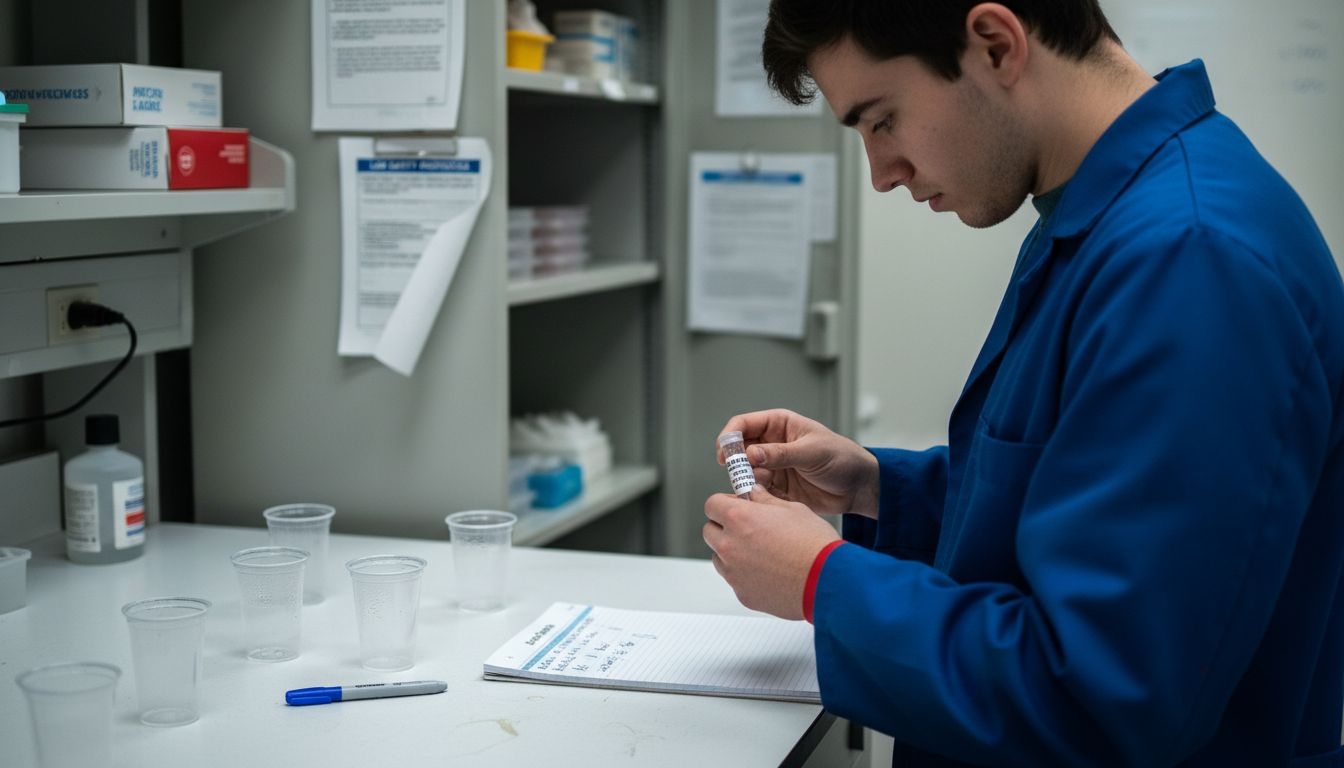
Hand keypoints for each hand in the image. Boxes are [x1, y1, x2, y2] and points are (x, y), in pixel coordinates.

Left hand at [703, 487, 839, 619]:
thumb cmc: (815, 545)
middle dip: (724, 527)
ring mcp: (734, 573)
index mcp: (739, 518)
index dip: (724, 503)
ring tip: (761, 552)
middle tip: (747, 528)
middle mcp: (730, 545)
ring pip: (719, 557)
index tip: (735, 506)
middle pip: (710, 531)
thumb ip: (766, 501)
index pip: (712, 505)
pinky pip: (735, 579)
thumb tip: (754, 494)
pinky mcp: (743, 594)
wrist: (828, 581)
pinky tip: (769, 571)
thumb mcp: (792, 509)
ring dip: (731, 552)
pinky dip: (745, 574)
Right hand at [718, 409, 878, 518]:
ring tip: (760, 488)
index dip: (730, 436)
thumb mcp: (812, 452)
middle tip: (740, 475)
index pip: (744, 424)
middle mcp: (771, 444)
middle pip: (739, 449)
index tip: (725, 453)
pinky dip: (756, 495)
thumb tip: (751, 454)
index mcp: (780, 425)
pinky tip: (767, 499)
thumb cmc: (842, 459)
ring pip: (745, 472)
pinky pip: (756, 490)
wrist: (858, 487)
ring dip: (747, 481)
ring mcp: (773, 466)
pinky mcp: (776, 487)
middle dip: (736, 462)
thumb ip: (781, 453)